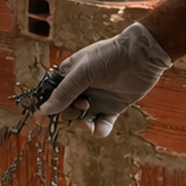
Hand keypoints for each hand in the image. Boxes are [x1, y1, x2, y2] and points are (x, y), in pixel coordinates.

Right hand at [39, 22, 171, 137]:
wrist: (141, 55)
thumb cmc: (109, 56)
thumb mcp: (83, 72)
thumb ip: (64, 92)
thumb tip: (45, 110)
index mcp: (70, 76)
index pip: (53, 95)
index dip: (48, 108)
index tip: (43, 121)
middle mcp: (82, 89)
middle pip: (66, 111)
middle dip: (70, 115)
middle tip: (81, 107)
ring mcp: (97, 99)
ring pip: (83, 120)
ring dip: (83, 125)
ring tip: (89, 124)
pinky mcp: (113, 107)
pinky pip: (102, 124)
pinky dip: (100, 130)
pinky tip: (101, 129)